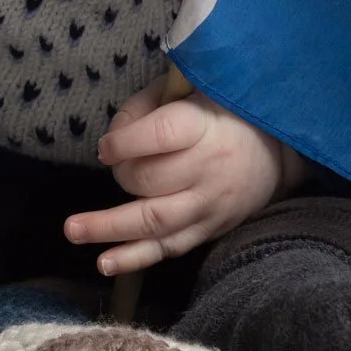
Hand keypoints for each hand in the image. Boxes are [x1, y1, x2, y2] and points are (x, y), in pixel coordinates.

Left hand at [63, 74, 308, 274]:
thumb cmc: (223, 110)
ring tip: (73, 230)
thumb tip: (114, 135)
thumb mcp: (191, 87)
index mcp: (204, 126)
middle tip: (113, 165)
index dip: (126, 142)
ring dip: (110, 228)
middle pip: (151, 180)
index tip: (105, 146)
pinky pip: (167, 249)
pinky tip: (104, 263)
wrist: (277, 150)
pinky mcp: (207, 231)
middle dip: (121, 175)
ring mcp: (208, 206)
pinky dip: (134, 258)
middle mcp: (207, 169)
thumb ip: (149, 104)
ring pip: (154, 222)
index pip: (160, 136)